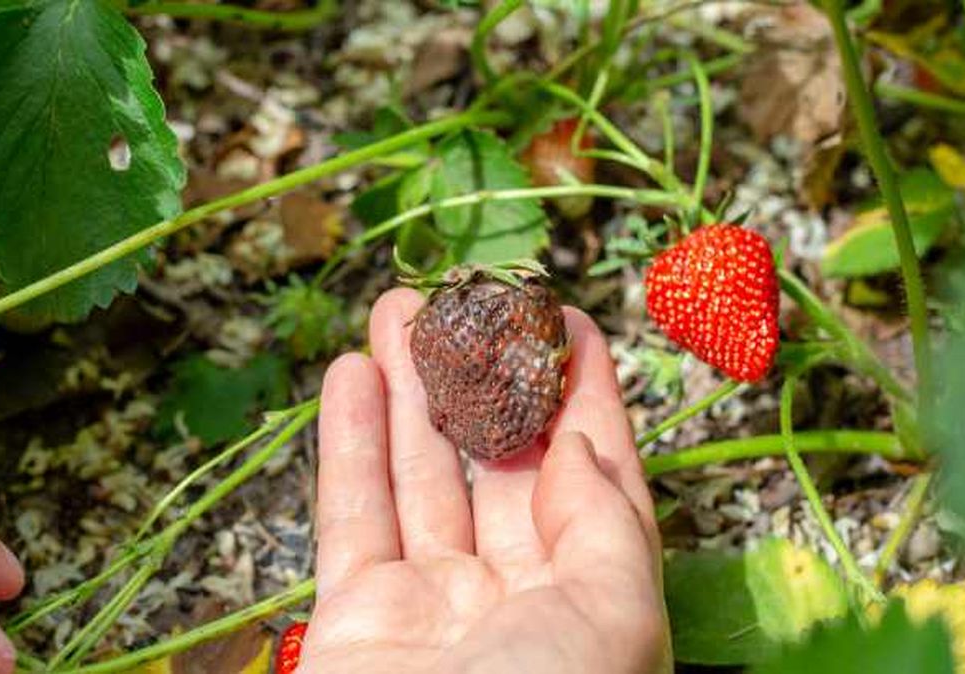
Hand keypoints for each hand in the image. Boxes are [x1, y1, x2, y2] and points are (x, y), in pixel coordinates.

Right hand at [300, 289, 669, 673]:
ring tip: (397, 310)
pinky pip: (353, 514)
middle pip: (500, 463)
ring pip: (421, 475)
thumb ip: (606, 524)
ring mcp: (432, 603)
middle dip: (484, 377)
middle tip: (464, 302)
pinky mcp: (356, 614)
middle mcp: (515, 595)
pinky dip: (349, 443)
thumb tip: (576, 447)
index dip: (584, 395)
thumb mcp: (616, 618)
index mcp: (593, 599)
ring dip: (408, 389)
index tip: (568, 321)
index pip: (596, 479)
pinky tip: (350, 374)